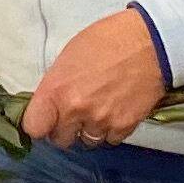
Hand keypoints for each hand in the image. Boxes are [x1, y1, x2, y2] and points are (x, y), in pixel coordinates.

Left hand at [23, 8, 173, 146]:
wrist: (149, 43)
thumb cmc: (105, 41)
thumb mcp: (68, 57)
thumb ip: (57, 85)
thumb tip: (51, 103)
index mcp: (57, 90)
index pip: (34, 127)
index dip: (38, 125)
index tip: (43, 120)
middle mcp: (76, 111)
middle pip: (60, 139)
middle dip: (64, 128)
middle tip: (72, 114)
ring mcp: (101, 121)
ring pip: (87, 141)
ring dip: (88, 130)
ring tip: (97, 110)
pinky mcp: (125, 127)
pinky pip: (110, 140)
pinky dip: (110, 131)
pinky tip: (114, 111)